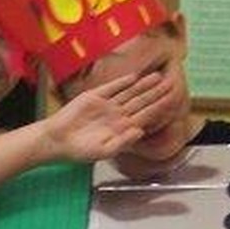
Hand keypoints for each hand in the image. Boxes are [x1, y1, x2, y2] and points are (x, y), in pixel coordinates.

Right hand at [42, 71, 174, 164]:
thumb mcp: (104, 151)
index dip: (158, 108)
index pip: (144, 116)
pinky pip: (111, 88)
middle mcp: (116, 116)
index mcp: (121, 129)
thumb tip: (140, 130)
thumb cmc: (78, 151)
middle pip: (140, 102)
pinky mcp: (94, 97)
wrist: (57, 141)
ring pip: (129, 93)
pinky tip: (135, 76)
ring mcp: (106, 105)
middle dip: (156, 93)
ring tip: (158, 77)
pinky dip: (123, 82)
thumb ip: (124, 141)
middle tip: (172, 84)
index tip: (173, 102)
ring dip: (143, 85)